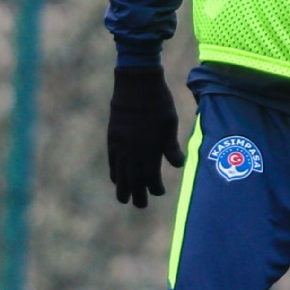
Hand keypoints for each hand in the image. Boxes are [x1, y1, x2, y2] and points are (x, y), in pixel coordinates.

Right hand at [105, 66, 185, 208]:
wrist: (135, 84)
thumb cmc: (159, 103)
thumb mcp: (170, 125)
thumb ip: (171, 147)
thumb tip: (177, 165)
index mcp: (150, 149)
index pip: (150, 177)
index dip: (155, 187)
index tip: (159, 191)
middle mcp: (133, 151)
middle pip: (133, 180)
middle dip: (137, 195)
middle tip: (140, 205)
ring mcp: (120, 145)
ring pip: (120, 174)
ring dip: (123, 188)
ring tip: (125, 198)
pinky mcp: (112, 138)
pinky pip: (112, 162)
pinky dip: (115, 173)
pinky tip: (117, 178)